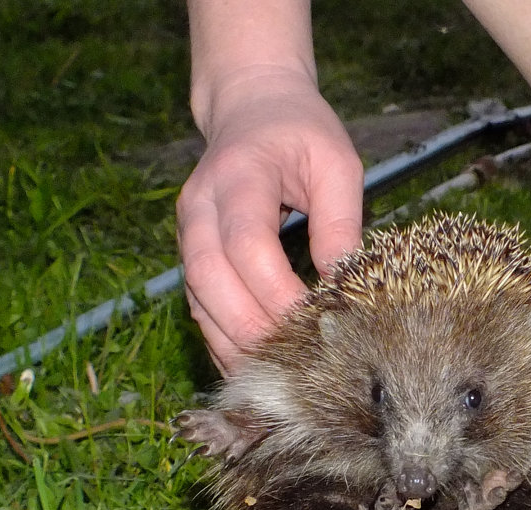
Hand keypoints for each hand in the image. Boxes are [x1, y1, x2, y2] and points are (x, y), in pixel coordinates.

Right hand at [177, 68, 363, 372]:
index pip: (247, 244)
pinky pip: (199, 306)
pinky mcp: (190, 255)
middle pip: (211, 279)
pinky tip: (253, 368)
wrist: (251, 107)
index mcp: (238, 176)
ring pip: (199, 299)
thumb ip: (340, 219)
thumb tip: (342, 285)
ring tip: (273, 380)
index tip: (314, 322)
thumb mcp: (336, 162)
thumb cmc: (301, 133)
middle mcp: (200, 207)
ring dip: (232, 344)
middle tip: (292, 365)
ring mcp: (188, 233)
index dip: (275, 291)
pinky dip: (223, 341)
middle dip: (249, 328)